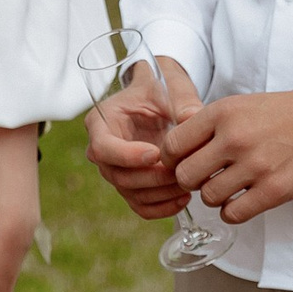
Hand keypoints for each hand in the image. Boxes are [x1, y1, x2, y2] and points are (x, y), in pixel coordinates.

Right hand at [85, 56, 198, 218]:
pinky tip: (183, 199)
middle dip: (151, 177)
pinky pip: (140, 205)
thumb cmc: (162, 88)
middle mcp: (103, 149)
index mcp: (101, 121)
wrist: (163, 99)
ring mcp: (116, 170)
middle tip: (180, 171)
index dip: (127, 156)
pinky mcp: (131, 185)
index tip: (155, 153)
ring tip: (188, 183)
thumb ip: (182, 98)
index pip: (102, 147)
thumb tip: (191, 116)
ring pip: (131, 193)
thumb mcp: (171, 84)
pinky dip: (161, 207)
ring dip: (160, 193)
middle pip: (118, 175)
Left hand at [167, 87, 292, 223]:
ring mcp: (255, 165)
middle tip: (209, 177)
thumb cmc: (290, 113)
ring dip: (216, 197)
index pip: (173, 145)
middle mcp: (235, 137)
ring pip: (208, 198)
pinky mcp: (275, 189)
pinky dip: (234, 211)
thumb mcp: (245, 105)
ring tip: (233, 187)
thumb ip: (212, 125)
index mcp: (224, 112)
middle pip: (185, 176)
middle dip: (193, 181)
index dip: (173, 159)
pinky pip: (233, 214)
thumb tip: (177, 151)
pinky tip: (246, 199)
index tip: (185, 163)